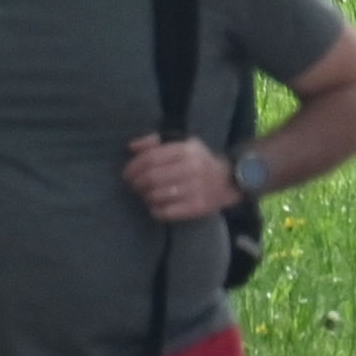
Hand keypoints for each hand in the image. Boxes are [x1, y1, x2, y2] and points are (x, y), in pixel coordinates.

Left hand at [123, 135, 240, 224]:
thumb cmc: (198, 161)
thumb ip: (155, 143)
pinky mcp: (197, 207)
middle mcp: (192, 168)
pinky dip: (155, 210)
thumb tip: (131, 147)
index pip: (151, 158)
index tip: (127, 174)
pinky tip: (155, 206)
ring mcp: (196, 189)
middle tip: (134, 186)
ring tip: (145, 195)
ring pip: (156, 196)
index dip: (133, 167)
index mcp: (187, 150)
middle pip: (151, 178)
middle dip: (136, 184)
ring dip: (145, 197)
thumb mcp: (181, 145)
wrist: (227, 181)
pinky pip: (165, 212)